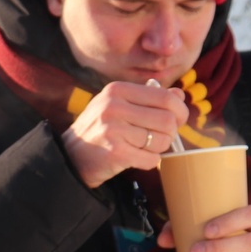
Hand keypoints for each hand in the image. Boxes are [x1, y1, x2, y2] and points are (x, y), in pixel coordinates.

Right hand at [61, 82, 187, 188]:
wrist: (71, 155)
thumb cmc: (100, 129)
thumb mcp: (119, 105)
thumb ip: (149, 98)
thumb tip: (179, 95)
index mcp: (117, 90)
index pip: (166, 98)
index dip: (179, 111)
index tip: (177, 120)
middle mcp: (113, 106)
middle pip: (167, 120)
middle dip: (169, 133)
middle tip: (158, 138)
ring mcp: (113, 129)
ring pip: (161, 141)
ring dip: (158, 149)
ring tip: (142, 148)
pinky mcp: (115, 152)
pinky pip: (151, 159)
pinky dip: (148, 161)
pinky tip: (134, 158)